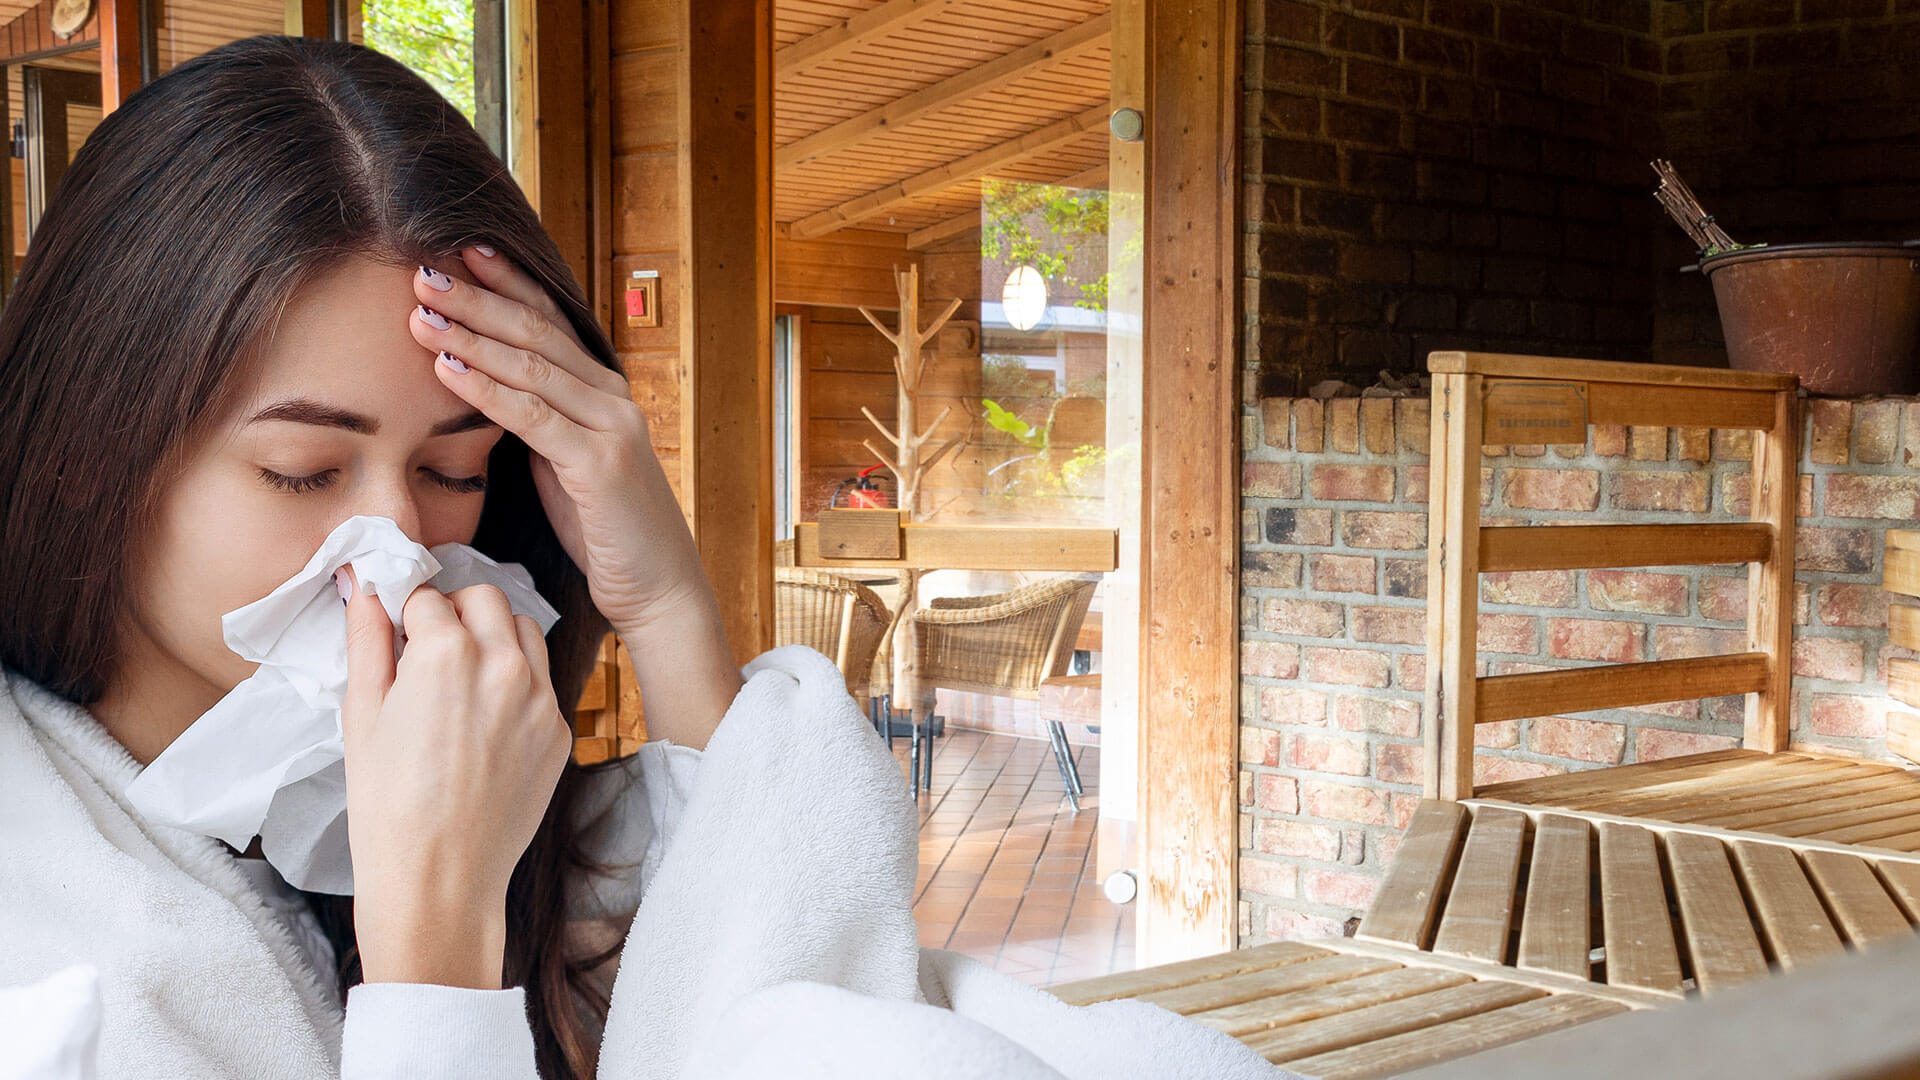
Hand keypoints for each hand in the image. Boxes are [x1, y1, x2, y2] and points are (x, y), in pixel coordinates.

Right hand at [337, 566, 571, 988]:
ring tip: (460, 681)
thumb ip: (367, 640)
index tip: (396, 632)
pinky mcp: (559, 730)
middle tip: (427, 652)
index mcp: (447, 652)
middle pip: (484, 599)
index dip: (405, 612)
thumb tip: (365, 588)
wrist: (439, 877)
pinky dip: (515, 682)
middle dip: (454, 613)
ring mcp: (540, 697)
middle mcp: (504, 664)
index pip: (426, 596)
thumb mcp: (361, 714)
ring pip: (524, 630)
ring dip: (493, 637)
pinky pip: (542, 681)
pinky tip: (484, 722)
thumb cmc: (387, 803)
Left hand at [408, 249, 742, 750]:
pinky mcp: (600, 465)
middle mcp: (612, 399)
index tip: (459, 253)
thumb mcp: (567, 467)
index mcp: (603, 394)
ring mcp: (611, 428)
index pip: (549, 322)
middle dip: (476, 298)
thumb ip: (540, 427)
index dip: (505, 284)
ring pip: (532, 365)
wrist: (659, 589)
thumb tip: (491, 396)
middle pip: (537, 331)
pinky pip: (532, 417)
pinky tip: (446, 371)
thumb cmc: (608, 534)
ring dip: (471, 335)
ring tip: (421, 313)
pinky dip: (486, 389)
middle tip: (422, 269)